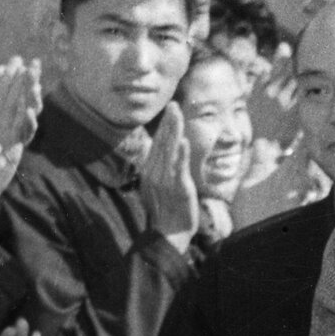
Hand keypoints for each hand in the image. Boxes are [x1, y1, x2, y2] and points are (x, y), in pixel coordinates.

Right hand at [140, 104, 200, 244]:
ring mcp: (166, 180)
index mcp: (150, 170)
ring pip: (169, 151)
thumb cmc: (165, 209)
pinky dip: (181, 155)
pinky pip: (179, 169)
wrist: (169, 232)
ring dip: (174, 132)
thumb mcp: (156, 185)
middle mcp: (155, 172)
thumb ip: (154, 166)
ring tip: (177, 114)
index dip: (164, 126)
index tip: (169, 110)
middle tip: (173, 103)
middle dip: (168, 123)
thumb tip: (151, 148)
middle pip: (162, 143)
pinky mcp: (179, 188)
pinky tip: (184, 142)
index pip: (157, 143)